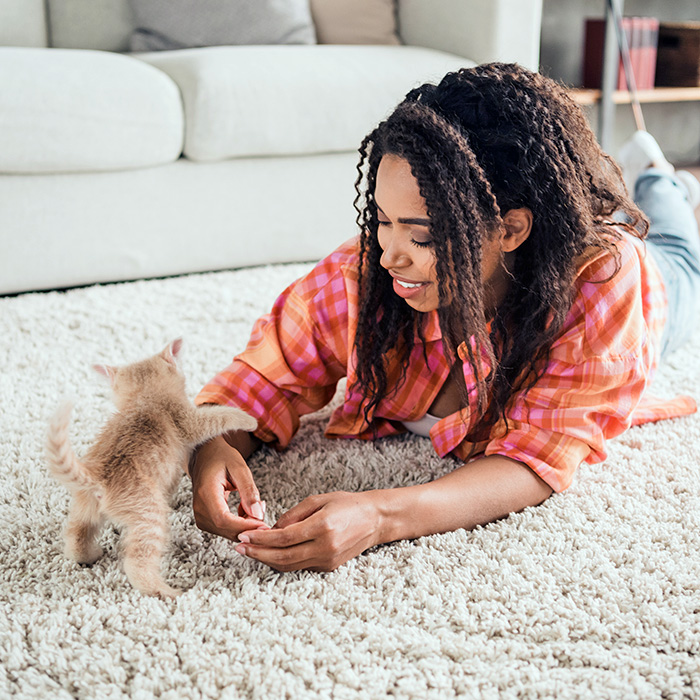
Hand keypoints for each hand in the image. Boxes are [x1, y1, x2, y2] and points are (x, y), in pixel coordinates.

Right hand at [190, 435, 269, 539]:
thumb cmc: (222, 457)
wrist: (205, 455)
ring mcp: (200, 515)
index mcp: (205, 493)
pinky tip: (245, 508)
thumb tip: (257, 514)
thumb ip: (249, 490)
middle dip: (249, 525)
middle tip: (262, 508)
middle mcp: (199, 508)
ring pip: (227, 532)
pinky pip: (224, 529)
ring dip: (245, 524)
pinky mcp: (205, 519)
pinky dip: (239, 523)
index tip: (264, 523)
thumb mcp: (239, 467)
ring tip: (255, 504)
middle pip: (226, 529)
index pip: (223, 520)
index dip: (245, 526)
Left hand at [235, 491, 382, 571]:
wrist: (375, 519)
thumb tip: (271, 529)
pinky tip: (271, 553)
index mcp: (322, 527)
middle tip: (239, 548)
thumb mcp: (318, 500)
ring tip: (249, 552)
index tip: (243, 536)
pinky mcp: (329, 567)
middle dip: (258, 554)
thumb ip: (293, 514)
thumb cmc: (347, 504)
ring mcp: (328, 560)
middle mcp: (325, 547)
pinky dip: (283, 561)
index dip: (261, 539)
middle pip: (283, 557)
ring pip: (290, 566)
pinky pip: (300, 567)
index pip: (284, 538)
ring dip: (267, 561)